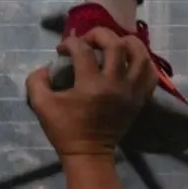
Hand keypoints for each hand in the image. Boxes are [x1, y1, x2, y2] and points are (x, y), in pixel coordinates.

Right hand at [28, 29, 154, 157]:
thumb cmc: (64, 130)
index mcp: (90, 85)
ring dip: (127, 43)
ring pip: (141, 55)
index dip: (70, 43)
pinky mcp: (140, 98)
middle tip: (88, 40)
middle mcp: (116, 84)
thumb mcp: (40, 105)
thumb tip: (49, 65)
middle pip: (116, 44)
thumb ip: (36, 80)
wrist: (89, 154)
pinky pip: (151, 74)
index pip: (83, 49)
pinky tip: (130, 60)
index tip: (62, 50)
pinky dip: (143, 62)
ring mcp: (132, 91)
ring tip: (113, 45)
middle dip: (99, 34)